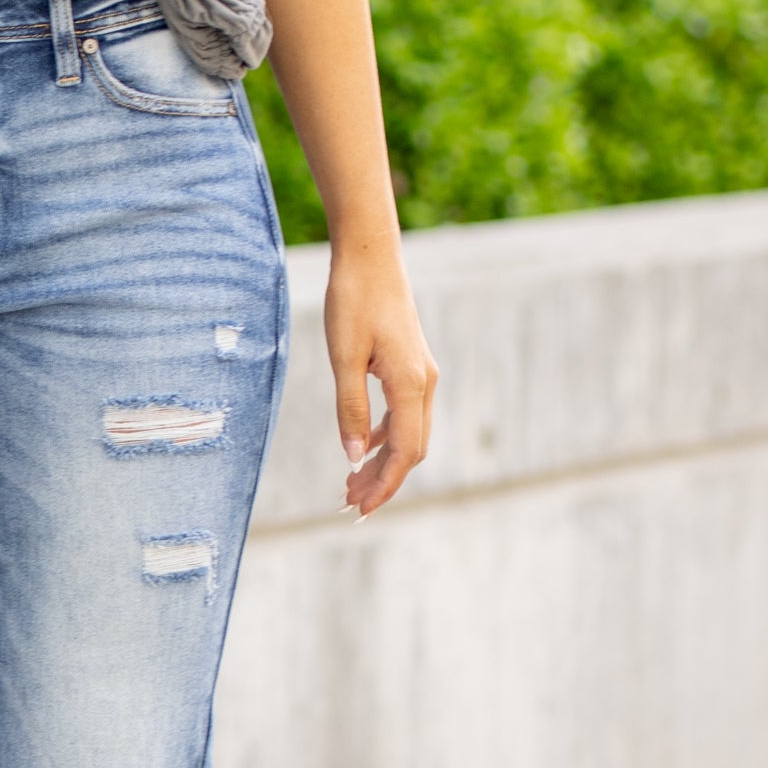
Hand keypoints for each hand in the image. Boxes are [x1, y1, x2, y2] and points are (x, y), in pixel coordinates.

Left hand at [325, 245, 437, 516]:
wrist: (369, 257)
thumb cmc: (353, 301)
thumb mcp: (342, 358)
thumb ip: (349, 409)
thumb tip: (352, 459)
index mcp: (411, 385)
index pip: (404, 453)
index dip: (384, 486)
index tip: (360, 511)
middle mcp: (424, 383)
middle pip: (410, 450)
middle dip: (381, 481)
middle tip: (347, 505)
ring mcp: (421, 375)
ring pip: (407, 434)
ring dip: (381, 462)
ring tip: (350, 486)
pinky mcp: (410, 367)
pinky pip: (402, 415)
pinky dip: (382, 438)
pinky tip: (360, 449)